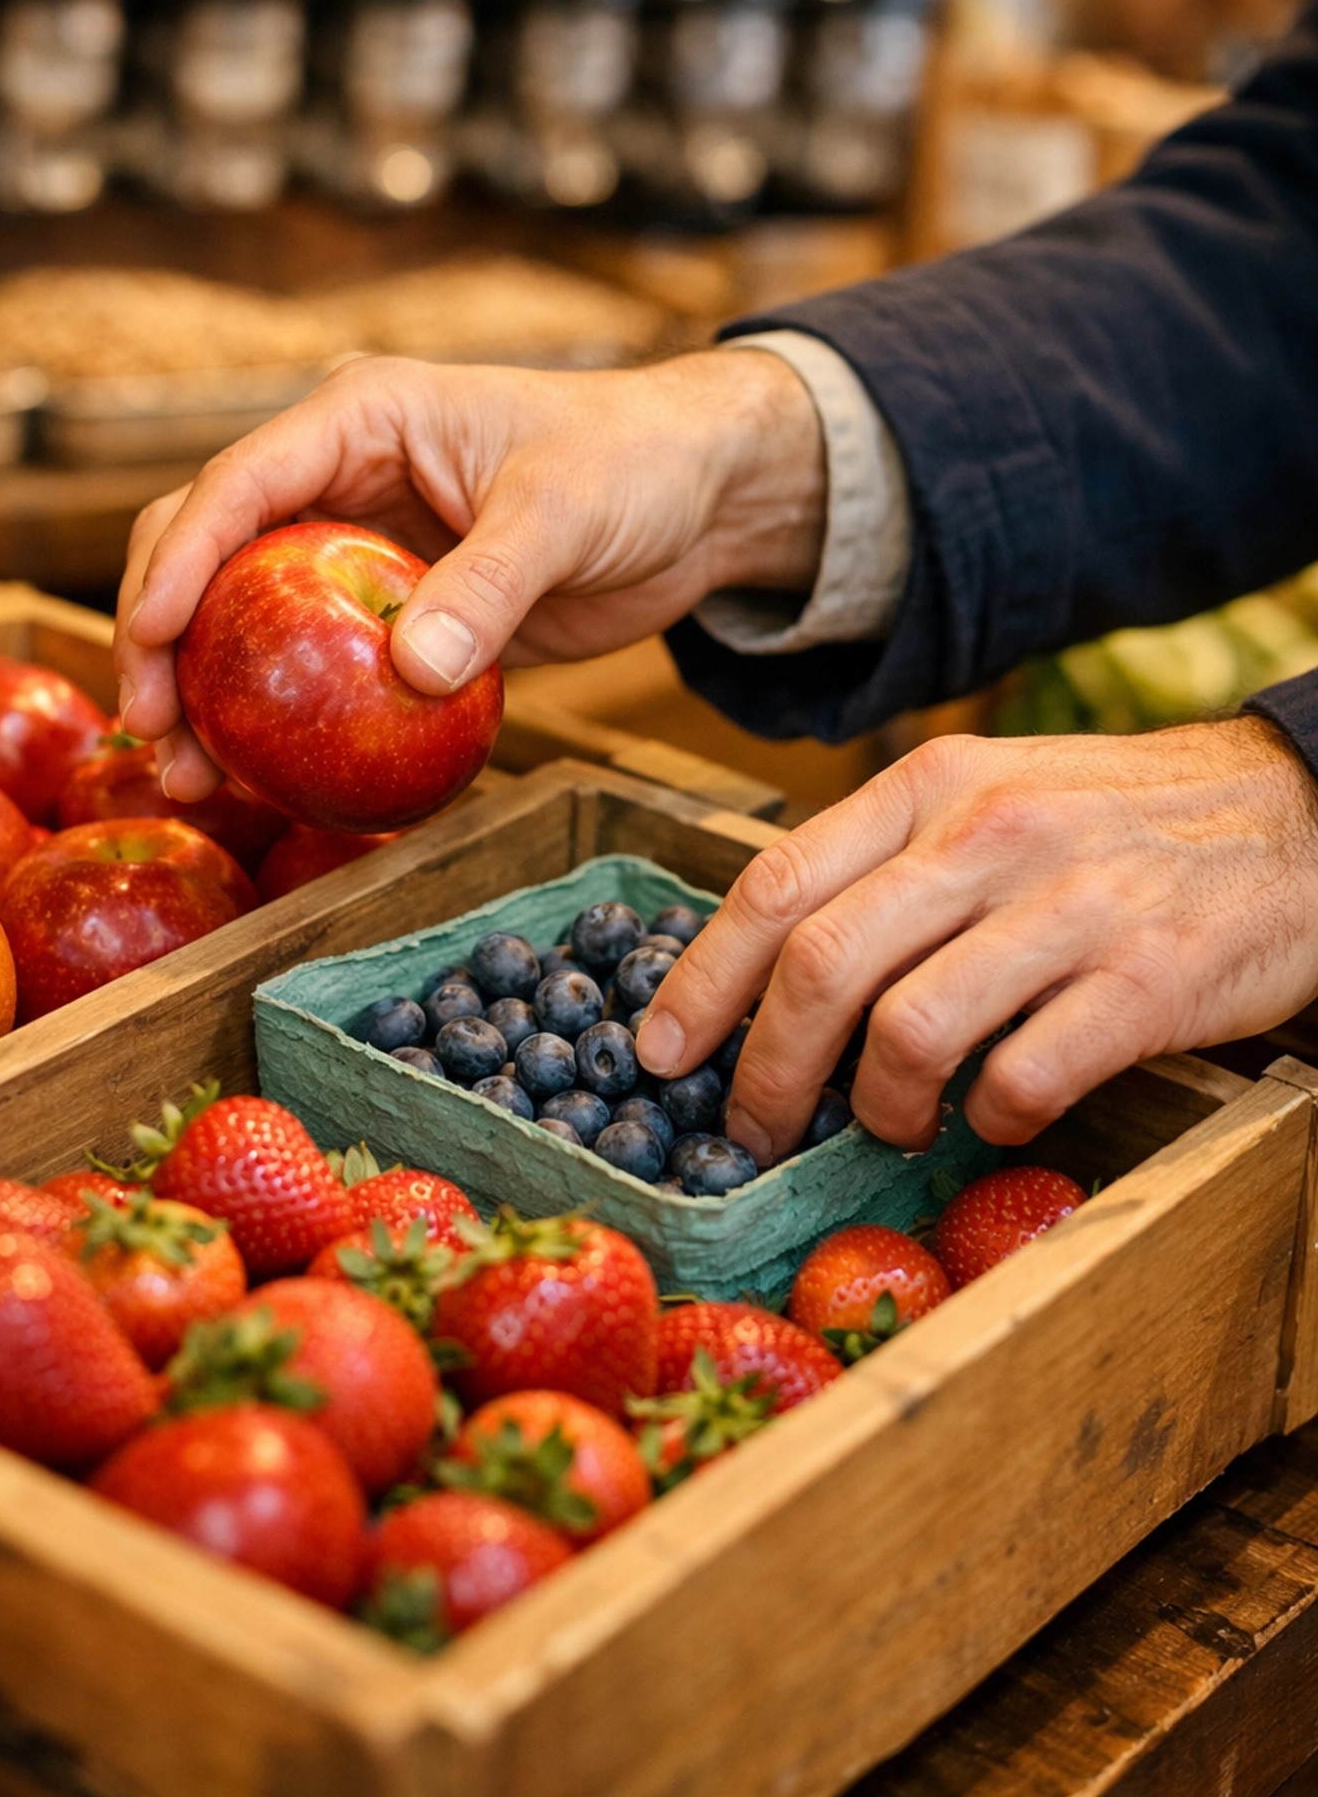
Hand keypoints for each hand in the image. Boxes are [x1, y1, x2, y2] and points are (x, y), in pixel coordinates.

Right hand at [116, 349, 822, 798]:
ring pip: (245, 617)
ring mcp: (357, 549)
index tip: (149, 641)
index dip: (179, 562)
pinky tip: (264, 782)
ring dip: (207, 692)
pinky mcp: (393, 612)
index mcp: (361, 418)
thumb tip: (410, 672)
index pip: (238, 484)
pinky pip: (313, 666)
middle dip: (163, 636)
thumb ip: (487, 585)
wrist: (703, 497)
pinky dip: (281, 717)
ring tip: (192, 779)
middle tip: (155, 732)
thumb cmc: (634, 463)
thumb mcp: (562, 512)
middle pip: (209, 548)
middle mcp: (339, 475)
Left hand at [636, 717, 1317, 1156]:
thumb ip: (890, 859)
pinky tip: (996, 1113)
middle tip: (754, 1130)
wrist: (1299, 809)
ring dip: (876, 1106)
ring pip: (908, 1030)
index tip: (660, 1053)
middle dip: (765, 1071)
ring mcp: (1070, 907)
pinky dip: (989, 1118)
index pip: (778, 883)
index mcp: (933, 785)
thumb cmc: (1119, 818)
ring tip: (889, 1124)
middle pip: (822, 965)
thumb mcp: (993, 794)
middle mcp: (989, 835)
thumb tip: (776, 960)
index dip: (703, 980)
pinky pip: (1022, 1077)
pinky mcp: (1147, 982)